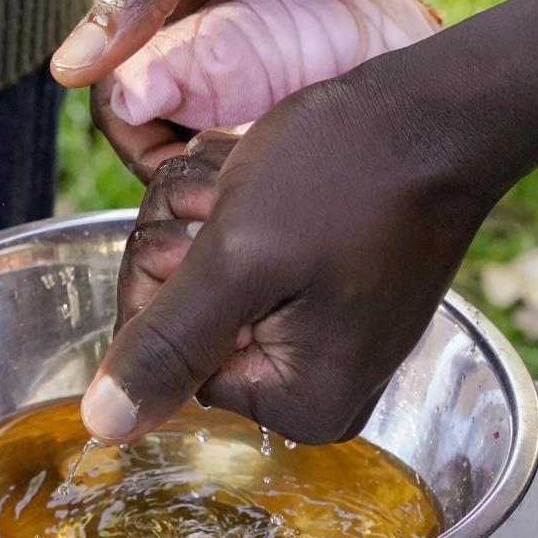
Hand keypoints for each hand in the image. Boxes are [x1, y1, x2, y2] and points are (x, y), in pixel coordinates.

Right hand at [51, 0, 427, 178]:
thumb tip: (64, 74)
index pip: (121, 93)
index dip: (145, 149)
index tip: (196, 190)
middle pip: (179, 103)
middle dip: (205, 153)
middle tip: (258, 190)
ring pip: (236, 93)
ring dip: (257, 131)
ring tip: (298, 167)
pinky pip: (293, 66)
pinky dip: (305, 96)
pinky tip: (337, 122)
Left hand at [82, 65, 506, 445]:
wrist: (433, 108)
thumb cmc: (347, 173)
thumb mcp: (238, 260)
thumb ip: (168, 345)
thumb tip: (104, 429)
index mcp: (295, 404)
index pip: (158, 353)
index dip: (164, 273)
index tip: (213, 226)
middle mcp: (309, 382)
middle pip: (176, 312)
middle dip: (187, 236)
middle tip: (240, 195)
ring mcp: (317, 329)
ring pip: (198, 267)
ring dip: (209, 206)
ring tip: (260, 177)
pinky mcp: (320, 282)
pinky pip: (238, 247)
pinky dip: (236, 198)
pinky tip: (269, 171)